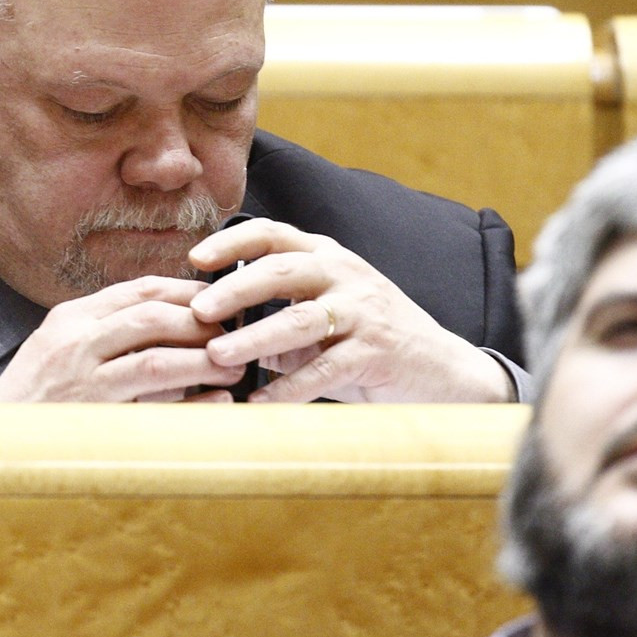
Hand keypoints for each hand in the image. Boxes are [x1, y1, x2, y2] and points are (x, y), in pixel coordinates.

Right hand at [0, 277, 244, 402]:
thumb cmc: (32, 403)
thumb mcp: (61, 351)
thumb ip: (106, 334)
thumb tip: (166, 325)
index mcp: (71, 317)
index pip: (138, 289)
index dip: (185, 291)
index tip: (218, 299)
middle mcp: (74, 339)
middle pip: (151, 314)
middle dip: (201, 322)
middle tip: (234, 332)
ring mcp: (80, 377)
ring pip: (155, 354)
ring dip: (202, 358)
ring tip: (232, 365)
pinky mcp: (90, 415)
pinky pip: (151, 403)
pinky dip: (190, 400)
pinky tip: (216, 401)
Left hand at [187, 218, 513, 403]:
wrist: (442, 370)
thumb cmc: (370, 341)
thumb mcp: (324, 320)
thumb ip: (278, 321)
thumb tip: (215, 335)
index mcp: (327, 258)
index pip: (274, 234)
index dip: (232, 242)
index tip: (195, 259)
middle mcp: (345, 275)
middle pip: (282, 269)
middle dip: (235, 288)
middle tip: (198, 310)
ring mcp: (363, 312)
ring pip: (300, 319)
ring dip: (254, 338)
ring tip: (217, 355)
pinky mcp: (376, 352)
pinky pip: (325, 369)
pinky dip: (289, 388)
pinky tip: (259, 402)